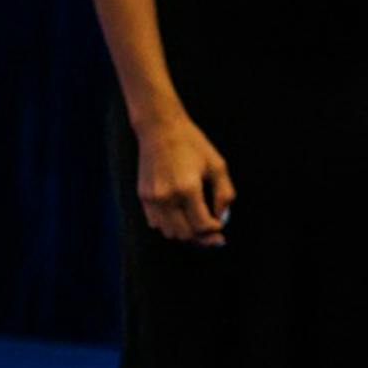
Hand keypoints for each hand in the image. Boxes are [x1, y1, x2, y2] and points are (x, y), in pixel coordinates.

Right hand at [133, 114, 232, 246]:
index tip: (221, 226)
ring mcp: (152, 199)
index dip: (214, 230)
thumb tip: (223, 217)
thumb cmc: (193, 145)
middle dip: (201, 237)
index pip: (201, 225)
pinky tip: (181, 217)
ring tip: (199, 226)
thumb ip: (224, 193)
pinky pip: (156, 223)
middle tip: (214, 235)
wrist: (161, 130)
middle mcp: (167, 198)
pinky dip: (170, 225)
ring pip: (169, 232)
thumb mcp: (217, 165)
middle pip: (184, 234)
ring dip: (185, 233)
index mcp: (188, 189)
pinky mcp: (143, 197)